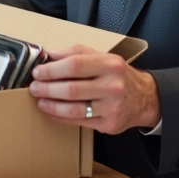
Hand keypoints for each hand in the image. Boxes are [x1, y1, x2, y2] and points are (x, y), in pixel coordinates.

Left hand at [28, 44, 160, 134]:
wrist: (144, 98)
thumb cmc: (118, 75)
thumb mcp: (102, 57)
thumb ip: (76, 53)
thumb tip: (49, 55)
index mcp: (110, 64)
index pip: (75, 65)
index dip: (52, 70)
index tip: (38, 72)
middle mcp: (113, 86)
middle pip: (72, 89)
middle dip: (47, 88)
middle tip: (34, 87)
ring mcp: (112, 107)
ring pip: (73, 109)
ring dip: (51, 105)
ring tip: (40, 100)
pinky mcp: (109, 124)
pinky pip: (78, 121)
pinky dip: (60, 117)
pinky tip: (50, 112)